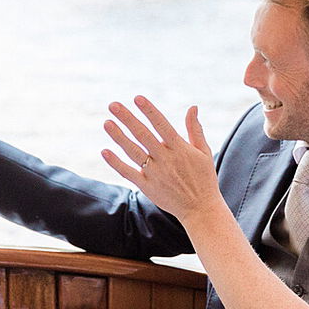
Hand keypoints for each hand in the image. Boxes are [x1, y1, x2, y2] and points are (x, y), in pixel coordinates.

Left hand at [100, 96, 222, 220]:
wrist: (200, 209)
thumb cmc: (204, 178)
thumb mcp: (204, 152)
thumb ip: (195, 129)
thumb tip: (192, 107)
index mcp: (180, 149)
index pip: (162, 125)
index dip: (149, 111)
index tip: (137, 98)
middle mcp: (166, 159)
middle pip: (143, 135)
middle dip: (128, 119)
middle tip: (113, 105)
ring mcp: (155, 173)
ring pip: (133, 152)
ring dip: (119, 137)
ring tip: (107, 122)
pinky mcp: (147, 187)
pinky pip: (129, 173)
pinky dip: (116, 163)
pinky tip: (105, 151)